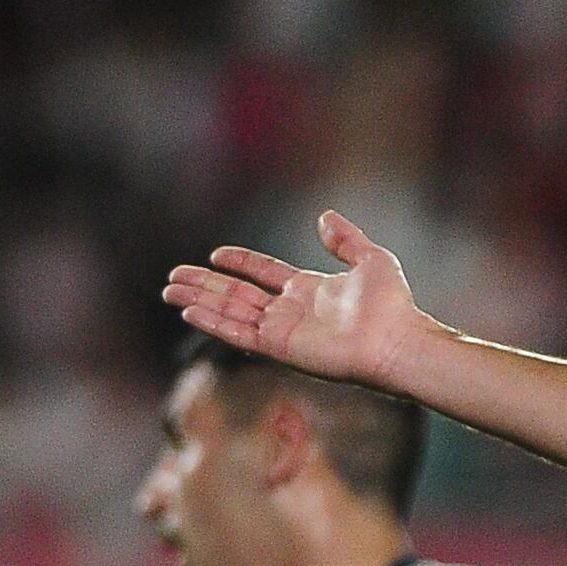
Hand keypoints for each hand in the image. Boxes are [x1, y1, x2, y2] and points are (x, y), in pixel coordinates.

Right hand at [163, 211, 426, 389]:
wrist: (397, 340)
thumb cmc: (392, 306)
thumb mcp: (371, 259)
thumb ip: (345, 240)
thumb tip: (325, 216)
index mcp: (309, 290)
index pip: (263, 274)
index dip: (240, 263)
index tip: (216, 254)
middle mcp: (292, 311)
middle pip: (238, 295)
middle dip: (205, 285)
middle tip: (174, 276)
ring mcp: (284, 331)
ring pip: (231, 312)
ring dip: (200, 301)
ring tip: (169, 290)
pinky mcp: (281, 348)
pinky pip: (239, 333)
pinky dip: (214, 323)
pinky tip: (190, 311)